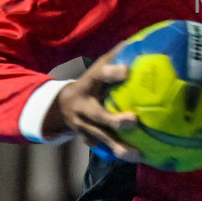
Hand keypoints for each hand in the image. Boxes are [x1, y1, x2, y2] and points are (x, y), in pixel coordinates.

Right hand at [43, 44, 142, 162]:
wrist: (60, 106)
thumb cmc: (90, 83)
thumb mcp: (97, 68)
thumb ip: (116, 58)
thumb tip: (141, 42)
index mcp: (88, 83)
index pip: (99, 74)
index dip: (112, 72)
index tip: (127, 70)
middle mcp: (82, 106)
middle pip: (98, 115)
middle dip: (115, 120)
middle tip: (134, 121)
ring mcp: (82, 125)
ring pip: (100, 138)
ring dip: (119, 147)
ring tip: (138, 155)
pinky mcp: (85, 139)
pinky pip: (101, 148)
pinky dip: (117, 154)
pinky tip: (135, 158)